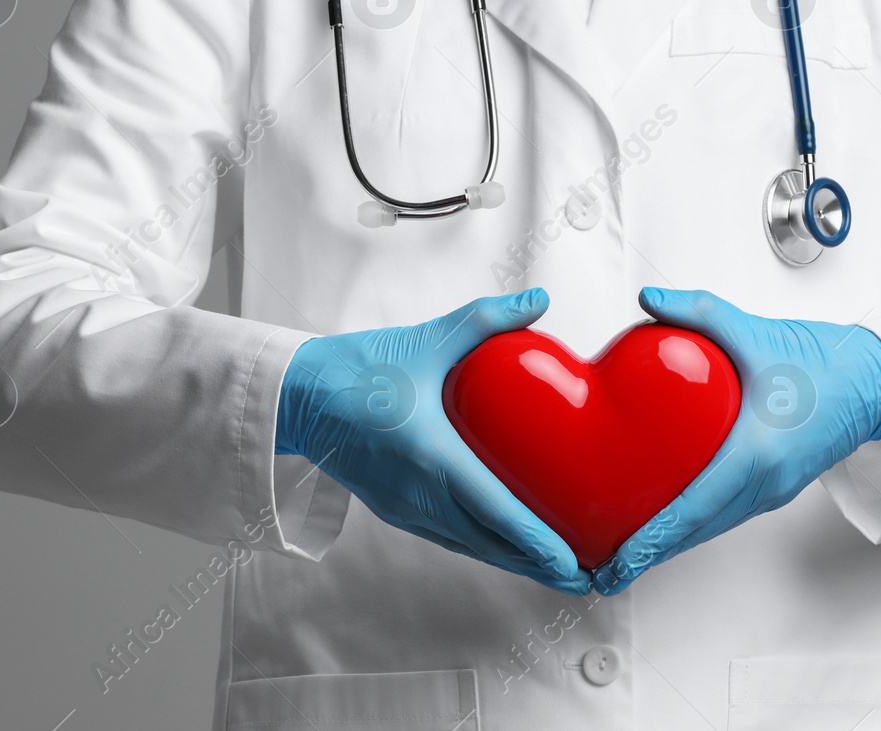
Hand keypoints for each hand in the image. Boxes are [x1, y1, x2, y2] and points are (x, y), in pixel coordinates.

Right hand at [276, 288, 589, 593]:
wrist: (296, 397)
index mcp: (430, 455)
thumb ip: (486, 318)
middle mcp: (418, 493)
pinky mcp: (396, 508)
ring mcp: (405, 507)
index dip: (534, 542)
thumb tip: (538, 300)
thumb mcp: (428, 338)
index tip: (569, 563)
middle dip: (538, 565)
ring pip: (470, 546)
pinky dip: (485, 547)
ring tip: (556, 570)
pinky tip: (507, 546)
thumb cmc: (358, 369)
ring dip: (513, 561)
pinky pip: (450, 537)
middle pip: (489, 544)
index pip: (493, 510)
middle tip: (584, 580)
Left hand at [593, 288, 880, 594]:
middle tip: (605, 572)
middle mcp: (767, 481)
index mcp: (759, 451)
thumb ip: (698, 311)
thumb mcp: (755, 331)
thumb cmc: (828, 362)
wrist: (878, 381)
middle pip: (698, 530)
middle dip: (650, 554)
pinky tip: (667, 524)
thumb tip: (649, 301)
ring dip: (670, 544)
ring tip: (626, 555)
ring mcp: (774, 489)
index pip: (695, 506)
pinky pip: (727, 514)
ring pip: (711, 527)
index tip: (621, 558)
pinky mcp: (777, 486)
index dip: (654, 537)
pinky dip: (694, 526)